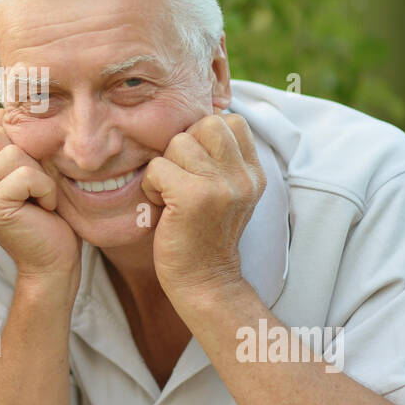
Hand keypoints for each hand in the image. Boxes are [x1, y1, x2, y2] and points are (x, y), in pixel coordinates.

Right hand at [0, 108, 80, 283]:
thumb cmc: (50, 216)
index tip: (28, 177)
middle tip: (35, 190)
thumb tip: (5, 107)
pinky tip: (42, 209)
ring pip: (12, 152)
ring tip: (39, 199)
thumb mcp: (31, 169)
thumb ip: (14, 141)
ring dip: (39, 174)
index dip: (16, 142)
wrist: (54, 264)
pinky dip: (44, 188)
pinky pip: (24, 174)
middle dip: (28, 156)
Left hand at [141, 114, 265, 309]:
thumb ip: (219, 159)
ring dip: (165, 166)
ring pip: (179, 142)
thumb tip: (195, 121)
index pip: (231, 121)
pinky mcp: (195, 197)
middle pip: (207, 123)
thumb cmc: (203, 235)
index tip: (195, 165)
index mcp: (253, 172)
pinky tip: (161, 207)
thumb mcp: (225, 193)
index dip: (204, 135)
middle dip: (185, 144)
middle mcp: (243, 176)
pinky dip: (151, 185)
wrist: (205, 283)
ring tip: (170, 194)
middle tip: (180, 177)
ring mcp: (221, 186)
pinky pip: (158, 166)